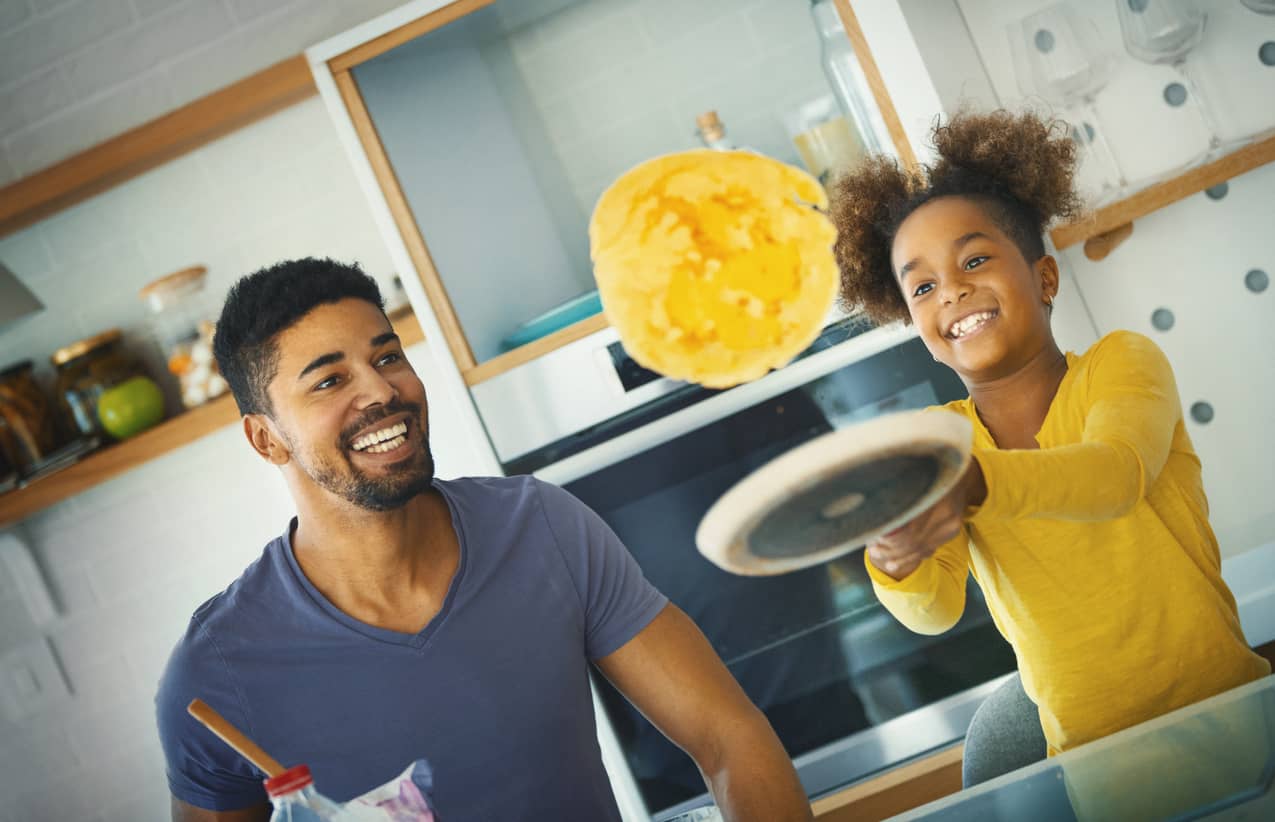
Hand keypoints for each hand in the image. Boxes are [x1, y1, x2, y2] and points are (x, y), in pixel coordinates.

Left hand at [867, 457, 984, 579]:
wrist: (958, 476)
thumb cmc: (927, 473)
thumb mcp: (913, 477)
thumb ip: (898, 493)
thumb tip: (874, 510)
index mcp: (936, 499)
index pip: (911, 527)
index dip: (891, 535)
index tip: (873, 536)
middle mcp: (947, 515)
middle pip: (914, 540)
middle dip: (891, 548)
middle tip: (872, 549)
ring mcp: (951, 526)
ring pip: (920, 548)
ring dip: (897, 556)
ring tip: (877, 555)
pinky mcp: (951, 533)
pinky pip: (929, 550)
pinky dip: (910, 558)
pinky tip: (893, 563)